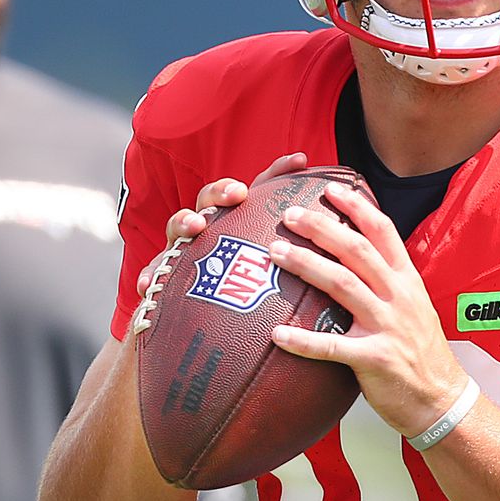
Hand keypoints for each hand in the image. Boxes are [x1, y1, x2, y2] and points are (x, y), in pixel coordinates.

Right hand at [130, 153, 309, 335]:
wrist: (200, 342)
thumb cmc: (248, 308)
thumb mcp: (282, 284)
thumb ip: (308, 265)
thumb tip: (353, 251)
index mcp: (245, 228)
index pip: (262, 192)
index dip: (279, 173)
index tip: (301, 159)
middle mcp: (213, 231)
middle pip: (214, 198)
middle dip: (223, 190)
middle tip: (238, 193)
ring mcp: (184, 251)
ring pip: (179, 226)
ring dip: (184, 221)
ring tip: (195, 227)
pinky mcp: (161, 278)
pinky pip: (151, 275)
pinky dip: (148, 277)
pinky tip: (146, 284)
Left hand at [264, 182, 469, 437]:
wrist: (443, 401)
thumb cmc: (422, 355)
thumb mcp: (414, 308)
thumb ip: (388, 284)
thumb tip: (353, 259)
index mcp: (408, 281)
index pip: (383, 232)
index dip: (357, 206)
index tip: (330, 188)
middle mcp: (399, 297)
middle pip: (356, 250)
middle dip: (321, 228)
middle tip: (288, 214)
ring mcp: (387, 326)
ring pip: (342, 285)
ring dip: (306, 265)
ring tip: (275, 252)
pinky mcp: (374, 359)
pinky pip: (331, 347)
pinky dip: (302, 340)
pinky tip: (276, 334)